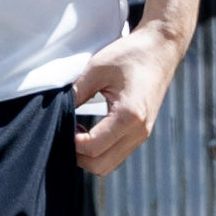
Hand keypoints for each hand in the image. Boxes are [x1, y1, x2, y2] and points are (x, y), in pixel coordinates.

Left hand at [71, 18, 186, 176]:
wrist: (160, 50)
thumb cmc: (129, 55)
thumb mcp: (96, 68)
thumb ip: (75, 94)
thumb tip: (55, 113)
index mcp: (128, 115)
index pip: (92, 147)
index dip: (70, 142)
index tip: (60, 124)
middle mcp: (139, 131)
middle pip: (100, 166)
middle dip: (77, 154)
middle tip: (65, 131)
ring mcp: (142, 135)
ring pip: (108, 165)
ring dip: (88, 155)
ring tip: (76, 131)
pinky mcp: (141, 134)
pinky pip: (116, 155)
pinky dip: (99, 151)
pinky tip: (89, 131)